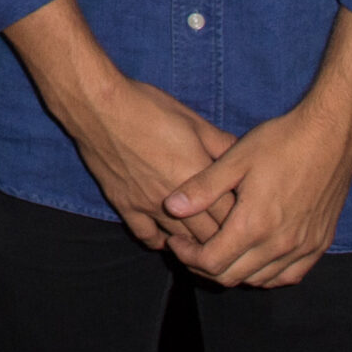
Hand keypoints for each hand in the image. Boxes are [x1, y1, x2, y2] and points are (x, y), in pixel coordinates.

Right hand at [0, 0, 229, 248]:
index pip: (232, 214)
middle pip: (210, 236)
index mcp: (198, 176)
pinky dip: (160, 241)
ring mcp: (149, 205)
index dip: (246, 221)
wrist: (98, 106)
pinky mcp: (125, 205)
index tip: (253, 223)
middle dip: (225, 240)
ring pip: (181, 241)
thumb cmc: (148, 108)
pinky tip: (167, 238)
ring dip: (196, 246)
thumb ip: (222, 144)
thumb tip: (245, 157)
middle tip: (235, 240)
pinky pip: (146, 236)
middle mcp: (176, 198)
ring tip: (207, 244)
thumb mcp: (193, 120)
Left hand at [160, 101, 351, 286]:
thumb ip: (202, 188)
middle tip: (191, 247)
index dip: (188, 256)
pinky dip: (267, 274)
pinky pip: (289, 275)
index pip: (212, 263)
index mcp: (254, 225)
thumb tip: (171, 207)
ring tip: (218, 250)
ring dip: (235, 272)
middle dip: (204, 267)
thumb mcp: (234, 160)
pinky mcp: (319, 244)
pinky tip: (255, 258)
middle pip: (233, 277)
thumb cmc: (280, 143)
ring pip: (261, 280)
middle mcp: (280, 244)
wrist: (331, 137)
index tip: (176, 240)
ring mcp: (303, 247)